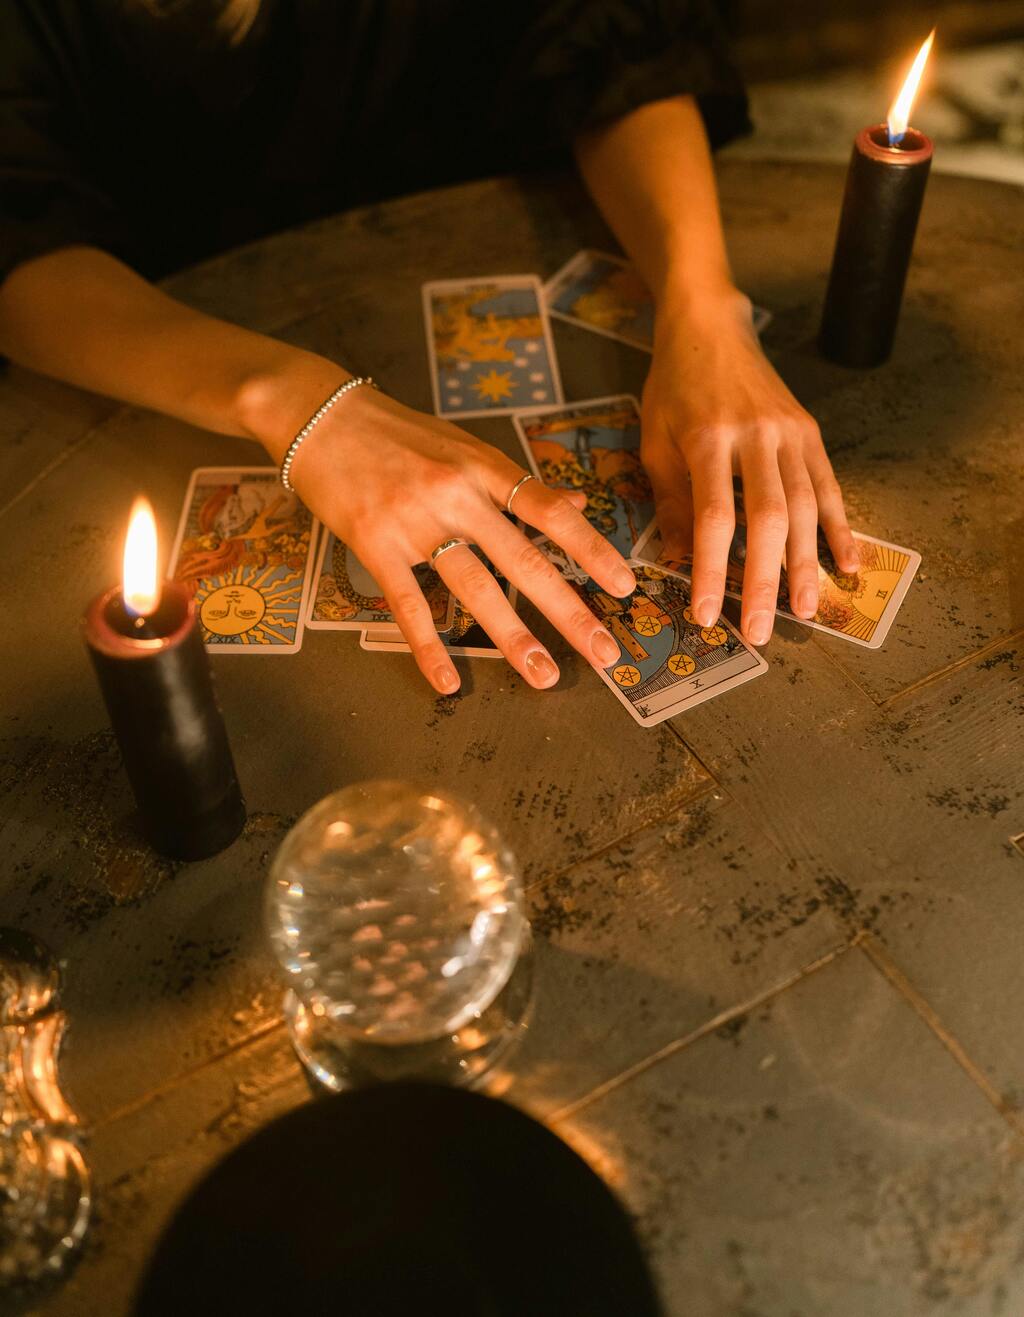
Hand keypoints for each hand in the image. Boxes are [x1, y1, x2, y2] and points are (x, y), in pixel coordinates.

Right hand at [291, 386, 635, 692]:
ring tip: (543, 675)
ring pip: (475, 587)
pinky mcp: (375, 544)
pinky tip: (450, 680)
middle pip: (523, 560)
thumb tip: (575, 506)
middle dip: (569, 610)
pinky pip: (408, 604)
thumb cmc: (396, 432)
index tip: (624, 585)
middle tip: (604, 652)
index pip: (549, 512)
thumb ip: (516, 482)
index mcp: (484, 467)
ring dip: (513, 636)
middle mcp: (457, 494)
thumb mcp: (463, 446)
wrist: (320, 415)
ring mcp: (416, 521)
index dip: (591, 549)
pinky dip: (429, 646)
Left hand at [641, 289, 859, 645]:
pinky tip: (846, 565)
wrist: (710, 327)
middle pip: (768, 518)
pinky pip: (829, 485)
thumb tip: (681, 563)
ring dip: (807, 563)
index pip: (715, 517)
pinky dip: (840, 527)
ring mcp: (790, 432)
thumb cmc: (672, 389)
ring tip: (805, 610)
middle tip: (764, 630)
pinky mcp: (810, 431)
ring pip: (805, 506)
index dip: (714, 570)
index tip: (708, 614)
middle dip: (766, 579)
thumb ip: (671, 501)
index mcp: (708, 439)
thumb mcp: (655, 442)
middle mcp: (757, 435)